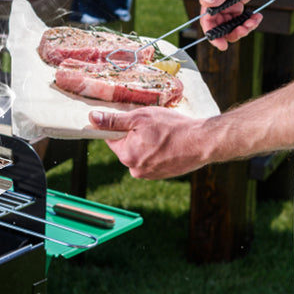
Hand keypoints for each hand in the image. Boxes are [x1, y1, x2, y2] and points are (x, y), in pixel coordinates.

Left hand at [88, 107, 207, 178]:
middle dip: (133, 133)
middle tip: (149, 124)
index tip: (129, 118)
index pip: (110, 138)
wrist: (201, 142)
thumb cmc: (171, 128)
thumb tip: (92, 119)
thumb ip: (114, 121)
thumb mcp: (139, 118)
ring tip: (160, 132)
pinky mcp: (161, 174)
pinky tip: (166, 141)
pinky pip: (151, 158)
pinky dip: (155, 149)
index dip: (118, 125)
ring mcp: (149, 174)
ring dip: (145, 141)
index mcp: (127, 156)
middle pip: (125, 146)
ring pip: (138, 152)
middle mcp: (136, 170)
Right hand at [198, 0, 272, 49]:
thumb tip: (204, 2)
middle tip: (246, 29)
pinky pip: (237, 20)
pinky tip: (256, 16)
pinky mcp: (235, 4)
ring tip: (254, 21)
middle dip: (232, 31)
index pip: (206, 19)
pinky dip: (247, 22)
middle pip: (218, 25)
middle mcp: (216, 0)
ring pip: (229, 25)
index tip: (222, 45)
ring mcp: (225, 3)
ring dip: (242, 27)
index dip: (212, 34)